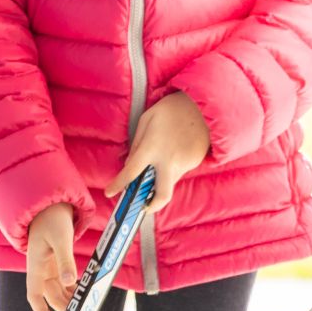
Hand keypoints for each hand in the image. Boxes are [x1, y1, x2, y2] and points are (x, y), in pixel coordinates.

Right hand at [24, 202, 79, 310]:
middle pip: (50, 295)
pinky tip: (83, 289)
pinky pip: (63, 278)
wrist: (50, 202)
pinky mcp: (56, 259)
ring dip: (69, 297)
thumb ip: (65, 261)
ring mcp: (48, 265)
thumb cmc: (52, 218)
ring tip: (84, 304)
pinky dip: (72, 286)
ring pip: (58, 288)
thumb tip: (69, 283)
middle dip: (64, 306)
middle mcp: (40, 268)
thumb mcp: (61, 238)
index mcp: (36, 265)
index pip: (34, 295)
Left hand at [107, 92, 210, 212]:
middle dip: (152, 206)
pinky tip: (177, 146)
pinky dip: (174, 165)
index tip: (109, 193)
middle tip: (144, 206)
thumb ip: (137, 145)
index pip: (131, 173)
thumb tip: (131, 165)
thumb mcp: (146, 120)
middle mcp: (169, 161)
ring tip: (166, 149)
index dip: (118, 185)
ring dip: (163, 176)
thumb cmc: (169, 109)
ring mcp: (185, 163)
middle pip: (161, 196)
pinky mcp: (196, 162)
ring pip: (170, 180)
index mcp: (152, 148)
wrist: (201, 104)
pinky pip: (180, 169)